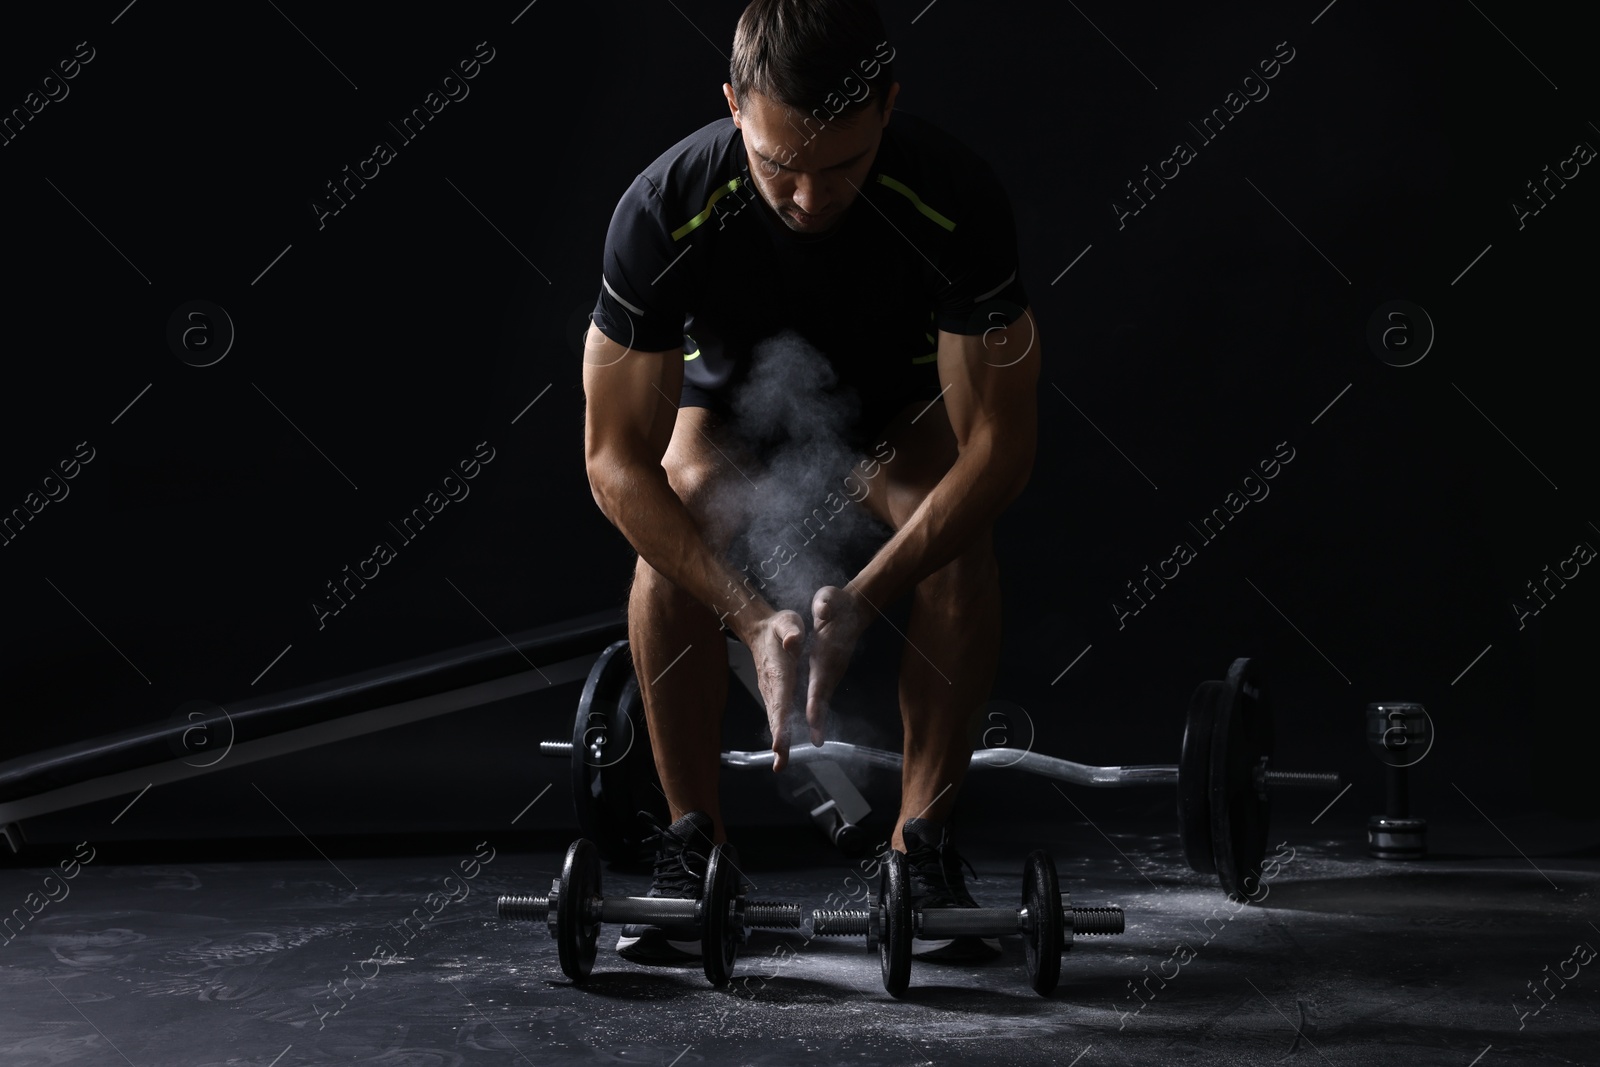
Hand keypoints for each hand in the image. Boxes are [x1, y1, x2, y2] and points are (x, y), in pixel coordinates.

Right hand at [746, 608, 805, 770]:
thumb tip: (794, 642)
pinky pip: (777, 716)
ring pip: (775, 720)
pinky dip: (779, 733)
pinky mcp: (773, 694)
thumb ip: (790, 631)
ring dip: (779, 742)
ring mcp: (770, 692)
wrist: (759, 629)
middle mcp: (772, 686)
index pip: (780, 700)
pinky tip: (783, 748)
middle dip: (779, 741)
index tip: (780, 742)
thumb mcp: (787, 622)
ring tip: (781, 764)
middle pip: (776, 717)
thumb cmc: (777, 627)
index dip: (781, 722)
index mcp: (778, 672)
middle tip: (780, 764)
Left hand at [804, 585, 869, 747]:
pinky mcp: (828, 673)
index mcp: (827, 652)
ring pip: (823, 698)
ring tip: (815, 742)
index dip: (816, 696)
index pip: (821, 677)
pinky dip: (817, 712)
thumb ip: (826, 604)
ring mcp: (831, 671)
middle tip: (817, 741)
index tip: (813, 715)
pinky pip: (821, 696)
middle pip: (823, 695)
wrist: (852, 608)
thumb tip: (823, 611)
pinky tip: (813, 728)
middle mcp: (830, 666)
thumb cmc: (836, 603)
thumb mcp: (829, 598)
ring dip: (819, 720)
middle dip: (819, 718)